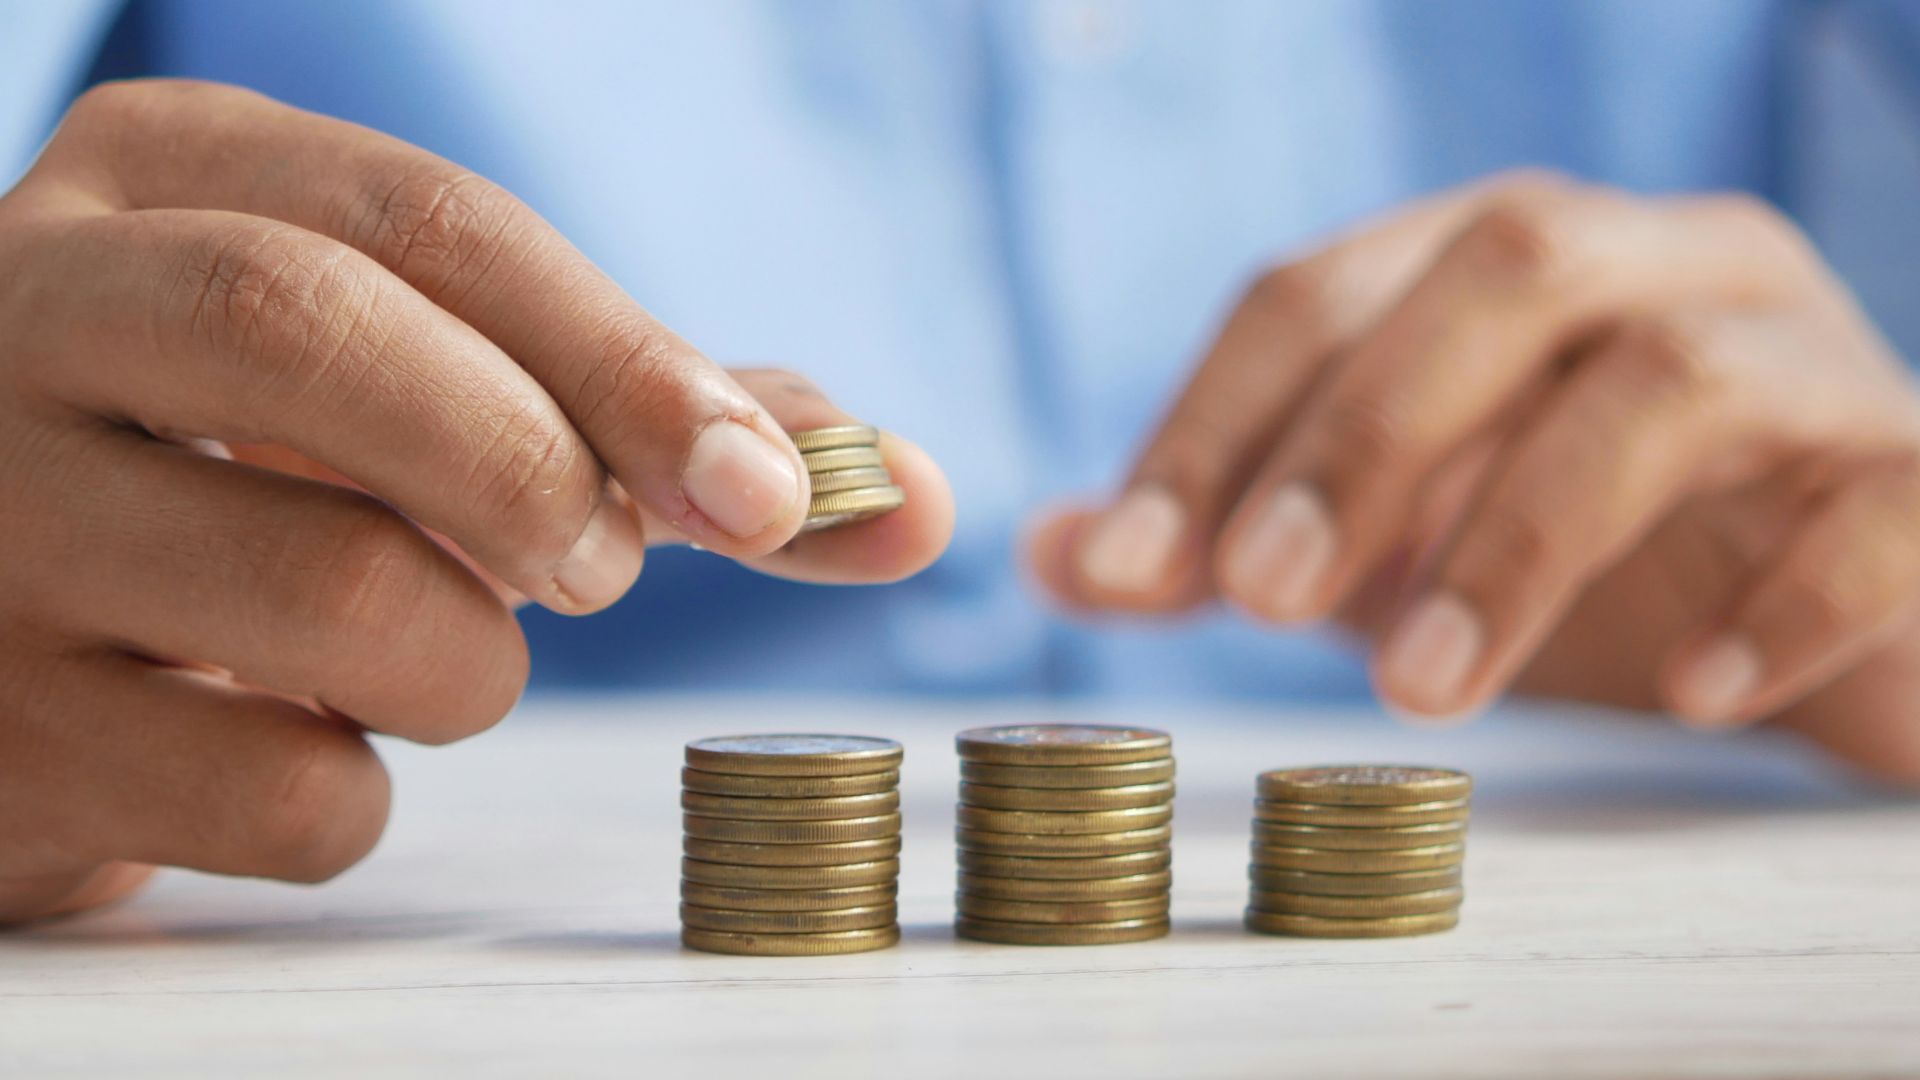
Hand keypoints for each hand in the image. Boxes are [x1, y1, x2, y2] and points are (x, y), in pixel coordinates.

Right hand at [0, 81, 952, 922]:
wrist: (13, 611)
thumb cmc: (268, 469)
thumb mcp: (427, 380)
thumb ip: (656, 416)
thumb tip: (906, 494)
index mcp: (165, 177)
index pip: (433, 227)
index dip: (631, 363)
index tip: (770, 494)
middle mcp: (26, 308)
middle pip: (318, 334)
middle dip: (530, 467)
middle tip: (597, 566)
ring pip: (328, 593)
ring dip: (469, 664)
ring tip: (426, 649)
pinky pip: (275, 793)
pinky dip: (358, 794)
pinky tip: (296, 742)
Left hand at [1030, 172, 1919, 781]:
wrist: (1846, 623)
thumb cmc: (1602, 571)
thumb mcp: (1394, 553)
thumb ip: (1237, 540)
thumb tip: (1052, 554)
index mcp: (1508, 268)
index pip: (1324, 289)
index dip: (1212, 421)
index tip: (1126, 567)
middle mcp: (1661, 269)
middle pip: (1504, 269)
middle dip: (1362, 435)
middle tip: (1260, 601)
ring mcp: (1809, 360)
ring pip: (1672, 379)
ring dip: (1522, 535)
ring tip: (1423, 692)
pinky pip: (1873, 504)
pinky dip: (1776, 599)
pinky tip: (1688, 694)